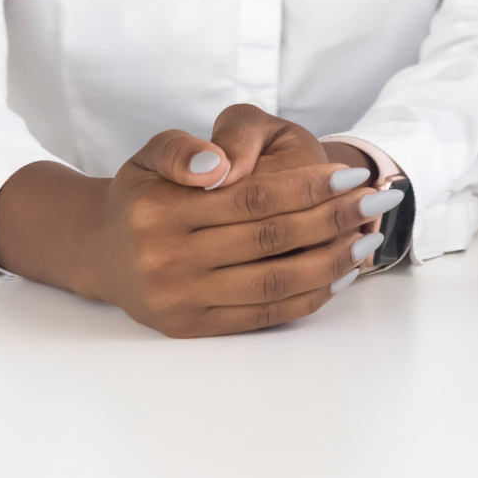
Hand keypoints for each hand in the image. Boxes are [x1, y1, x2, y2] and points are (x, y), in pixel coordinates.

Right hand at [0, 104, 397, 337]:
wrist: (99, 250)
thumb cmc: (141, 193)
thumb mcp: (152, 152)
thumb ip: (184, 150)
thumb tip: (219, 167)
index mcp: (161, 212)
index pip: (254, 199)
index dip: (309, 187)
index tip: (353, 175)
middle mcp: (168, 259)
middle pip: (271, 240)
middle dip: (334, 219)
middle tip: (379, 201)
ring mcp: (180, 298)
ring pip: (273, 282)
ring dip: (331, 262)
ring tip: (368, 238)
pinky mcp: (191, 327)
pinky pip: (261, 315)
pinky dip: (307, 296)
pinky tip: (339, 274)